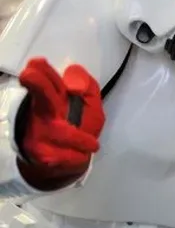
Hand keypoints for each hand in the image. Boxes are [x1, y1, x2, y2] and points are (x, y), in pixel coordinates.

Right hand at [17, 58, 103, 183]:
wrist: (64, 163)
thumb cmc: (78, 127)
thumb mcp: (90, 107)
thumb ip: (88, 90)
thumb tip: (75, 77)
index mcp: (53, 96)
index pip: (46, 80)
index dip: (40, 72)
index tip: (36, 63)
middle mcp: (41, 111)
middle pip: (40, 95)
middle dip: (37, 84)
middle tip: (28, 75)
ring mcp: (37, 132)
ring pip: (61, 131)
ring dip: (81, 139)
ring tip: (92, 145)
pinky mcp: (40, 153)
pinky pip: (65, 154)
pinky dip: (79, 155)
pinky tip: (80, 155)